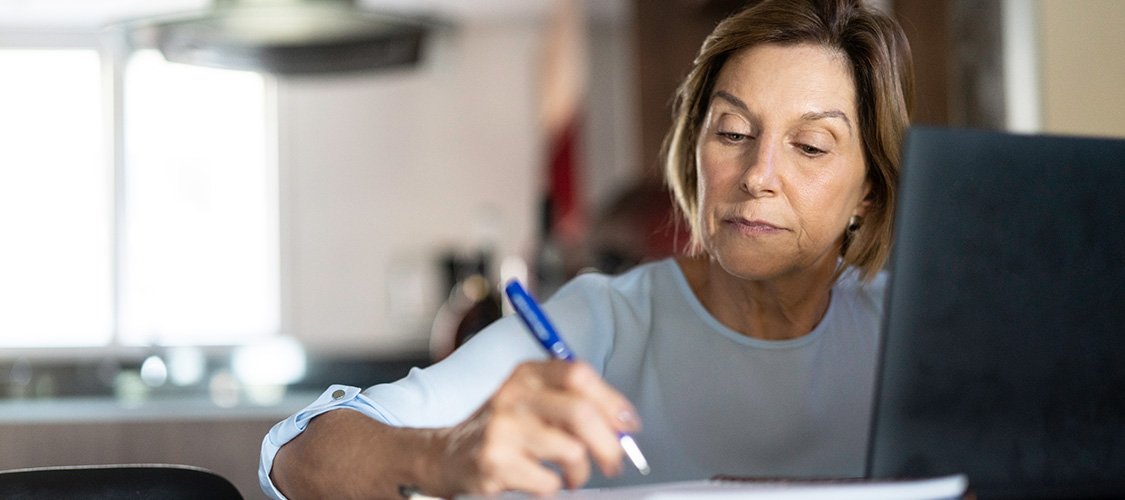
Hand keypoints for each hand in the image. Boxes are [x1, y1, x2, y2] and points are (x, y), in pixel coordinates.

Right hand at [427, 359, 640, 496]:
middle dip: (608, 444)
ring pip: (570, 450)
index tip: (628, 424)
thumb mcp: (533, 400)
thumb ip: (575, 403)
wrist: (448, 454)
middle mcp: (513, 395)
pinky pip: (547, 481)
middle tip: (614, 462)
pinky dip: (553, 486)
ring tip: (572, 475)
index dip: (612, 401)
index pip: (579, 375)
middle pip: (580, 413)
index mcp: (527, 374)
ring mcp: (502, 429)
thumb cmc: (504, 428)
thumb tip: (624, 424)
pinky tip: (541, 480)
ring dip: (580, 472)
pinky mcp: (494, 463)